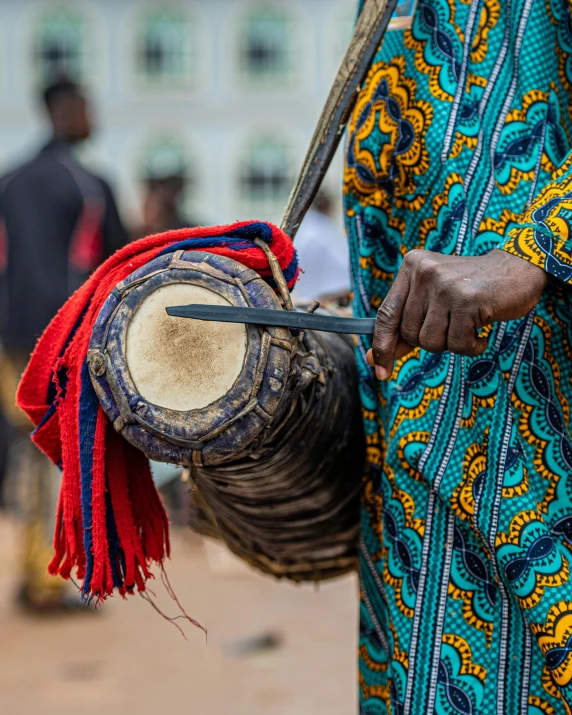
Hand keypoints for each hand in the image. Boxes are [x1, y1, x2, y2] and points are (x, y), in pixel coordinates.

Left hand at [366, 249, 547, 379]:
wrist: (517, 269)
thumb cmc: (471, 290)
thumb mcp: (433, 302)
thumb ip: (405, 328)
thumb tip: (374, 359)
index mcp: (411, 268)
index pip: (385, 315)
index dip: (381, 345)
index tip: (378, 369)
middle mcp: (424, 272)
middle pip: (410, 333)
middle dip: (430, 341)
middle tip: (452, 327)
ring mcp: (445, 285)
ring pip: (430, 341)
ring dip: (451, 344)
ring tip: (467, 326)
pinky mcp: (467, 300)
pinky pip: (456, 344)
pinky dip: (470, 347)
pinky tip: (481, 332)